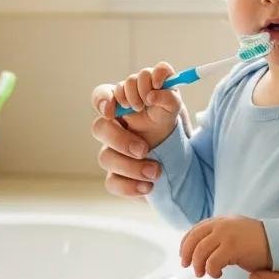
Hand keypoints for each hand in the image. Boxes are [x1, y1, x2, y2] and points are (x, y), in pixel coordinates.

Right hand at [90, 70, 190, 199]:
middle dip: (120, 138)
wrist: (180, 157)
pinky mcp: (117, 176)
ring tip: (157, 171)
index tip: (117, 108)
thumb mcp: (174, 106)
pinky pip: (112, 183)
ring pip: (105, 157)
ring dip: (131, 165)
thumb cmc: (169, 124)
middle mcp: (114, 128)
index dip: (103, 100)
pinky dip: (131, 186)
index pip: (102, 95)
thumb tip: (157, 91)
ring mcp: (113, 152)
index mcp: (123, 105)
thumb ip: (168, 92)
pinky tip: (149, 185)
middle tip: (144, 148)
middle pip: (99, 127)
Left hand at [180, 216, 270, 276]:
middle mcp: (221, 224)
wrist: (277, 243)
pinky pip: (212, 262)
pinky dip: (211, 271)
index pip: (195, 230)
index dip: (186, 244)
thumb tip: (200, 248)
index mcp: (220, 220)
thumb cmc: (256, 242)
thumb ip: (218, 234)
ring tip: (203, 274)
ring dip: (198, 266)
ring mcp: (226, 235)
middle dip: (187, 255)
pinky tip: (218, 275)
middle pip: (193, 240)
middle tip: (188, 267)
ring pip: (200, 252)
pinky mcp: (232, 248)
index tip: (183, 256)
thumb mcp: (234, 232)